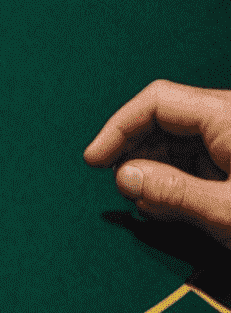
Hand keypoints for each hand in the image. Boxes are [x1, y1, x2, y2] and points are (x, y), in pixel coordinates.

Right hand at [84, 80, 230, 244]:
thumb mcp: (228, 210)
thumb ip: (173, 192)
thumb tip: (124, 178)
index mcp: (228, 117)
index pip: (157, 102)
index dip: (117, 128)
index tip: (94, 160)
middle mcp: (229, 119)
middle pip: (164, 121)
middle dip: (135, 154)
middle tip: (122, 188)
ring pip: (178, 143)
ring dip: (154, 172)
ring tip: (148, 204)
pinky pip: (196, 159)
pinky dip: (175, 181)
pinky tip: (169, 206)